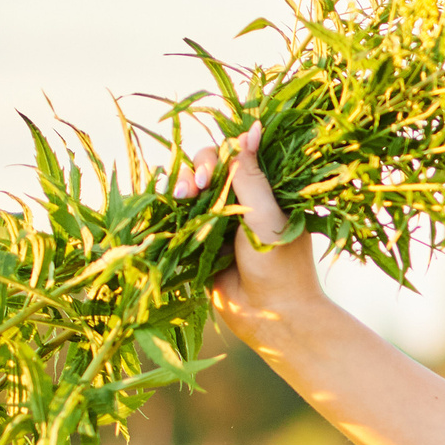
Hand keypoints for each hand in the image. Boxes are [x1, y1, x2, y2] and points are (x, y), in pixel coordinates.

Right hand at [169, 122, 324, 343]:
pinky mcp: (201, 241)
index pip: (235, 154)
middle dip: (196, 170)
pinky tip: (164, 203)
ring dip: (181, 185)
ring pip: (191, 188)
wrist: (274, 316)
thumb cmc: (280, 265)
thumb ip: (251, 175)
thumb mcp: (266, 215)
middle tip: (195, 189)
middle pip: (207, 167)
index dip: (219, 153)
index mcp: (265, 189)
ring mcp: (220, 220)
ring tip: (180, 197)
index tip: (212, 169)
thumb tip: (251, 128)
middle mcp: (241, 200)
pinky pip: (180, 216)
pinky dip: (170, 207)